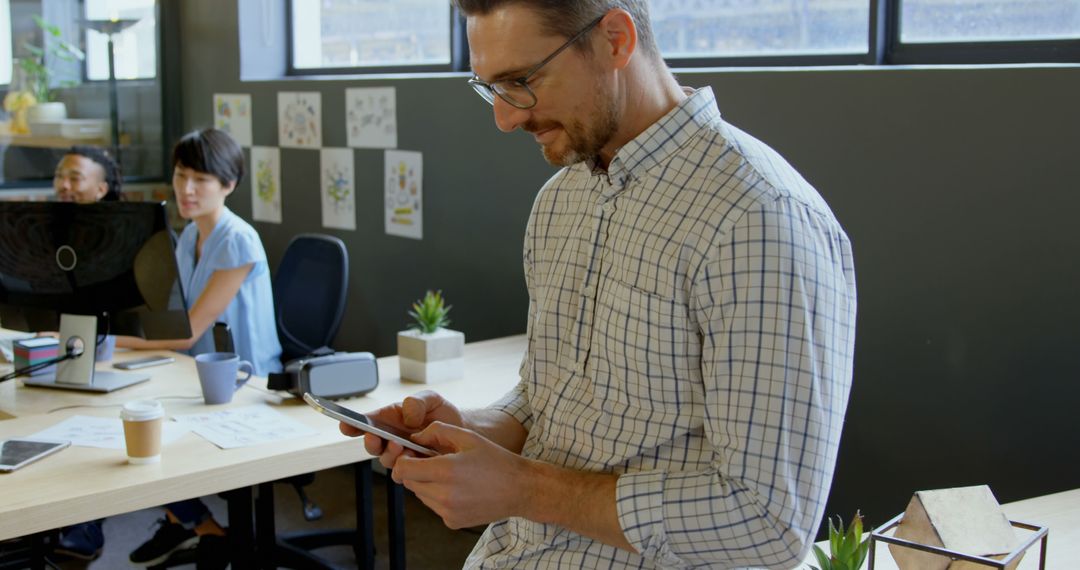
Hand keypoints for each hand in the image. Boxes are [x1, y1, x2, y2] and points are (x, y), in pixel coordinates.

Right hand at [338, 390, 463, 468]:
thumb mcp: (432, 399)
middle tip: (376, 438)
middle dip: (370, 442)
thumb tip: (406, 416)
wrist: (463, 433)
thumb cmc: (443, 414)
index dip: (353, 424)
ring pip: (385, 460)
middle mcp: (391, 437)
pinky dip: (405, 469)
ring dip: (389, 454)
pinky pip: (402, 473)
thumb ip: (417, 402)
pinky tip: (415, 460)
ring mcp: (401, 454)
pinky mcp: (413, 469)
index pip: (367, 421)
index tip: (345, 425)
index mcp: (390, 418)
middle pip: (371, 444)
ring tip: (401, 447)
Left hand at [391, 422, 531, 528]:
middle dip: (415, 470)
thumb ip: (437, 431)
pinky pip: (433, 506)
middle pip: (409, 482)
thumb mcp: (468, 437)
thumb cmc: (496, 460)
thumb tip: (415, 438)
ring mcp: (447, 512)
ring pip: (420, 495)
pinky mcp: (452, 522)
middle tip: (433, 461)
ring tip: (450, 475)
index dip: (403, 460)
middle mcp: (444, 495)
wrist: (520, 489)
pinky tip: (458, 489)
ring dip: (427, 483)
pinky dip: (438, 497)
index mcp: (446, 471)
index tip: (412, 454)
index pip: (403, 469)